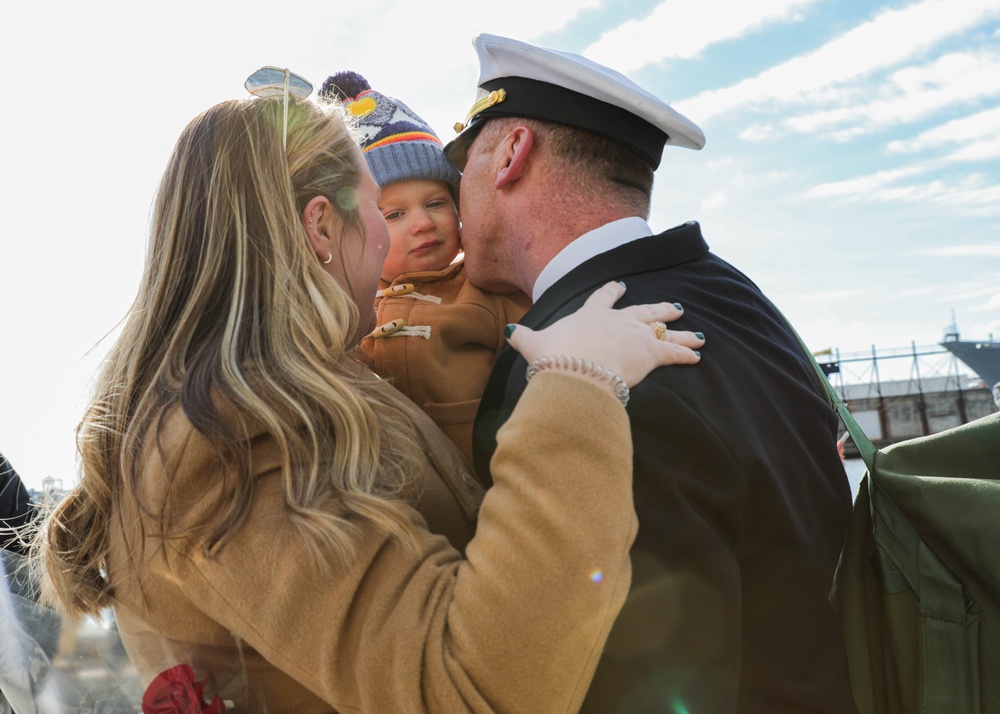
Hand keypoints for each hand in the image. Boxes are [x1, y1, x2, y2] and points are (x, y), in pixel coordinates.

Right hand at [506, 281, 703, 387]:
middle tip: (674, 307)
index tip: (621, 285)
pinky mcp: (651, 353)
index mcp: (591, 315)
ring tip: (697, 334)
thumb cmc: (555, 357)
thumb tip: (509, 332)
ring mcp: (636, 334)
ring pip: (664, 331)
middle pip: (643, 311)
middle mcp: (617, 320)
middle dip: (660, 309)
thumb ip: (523, 337)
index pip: (603, 298)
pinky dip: (686, 355)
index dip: (612, 292)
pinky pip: (672, 353)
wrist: (574, 370)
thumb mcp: (533, 345)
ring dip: (681, 332)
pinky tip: (697, 357)